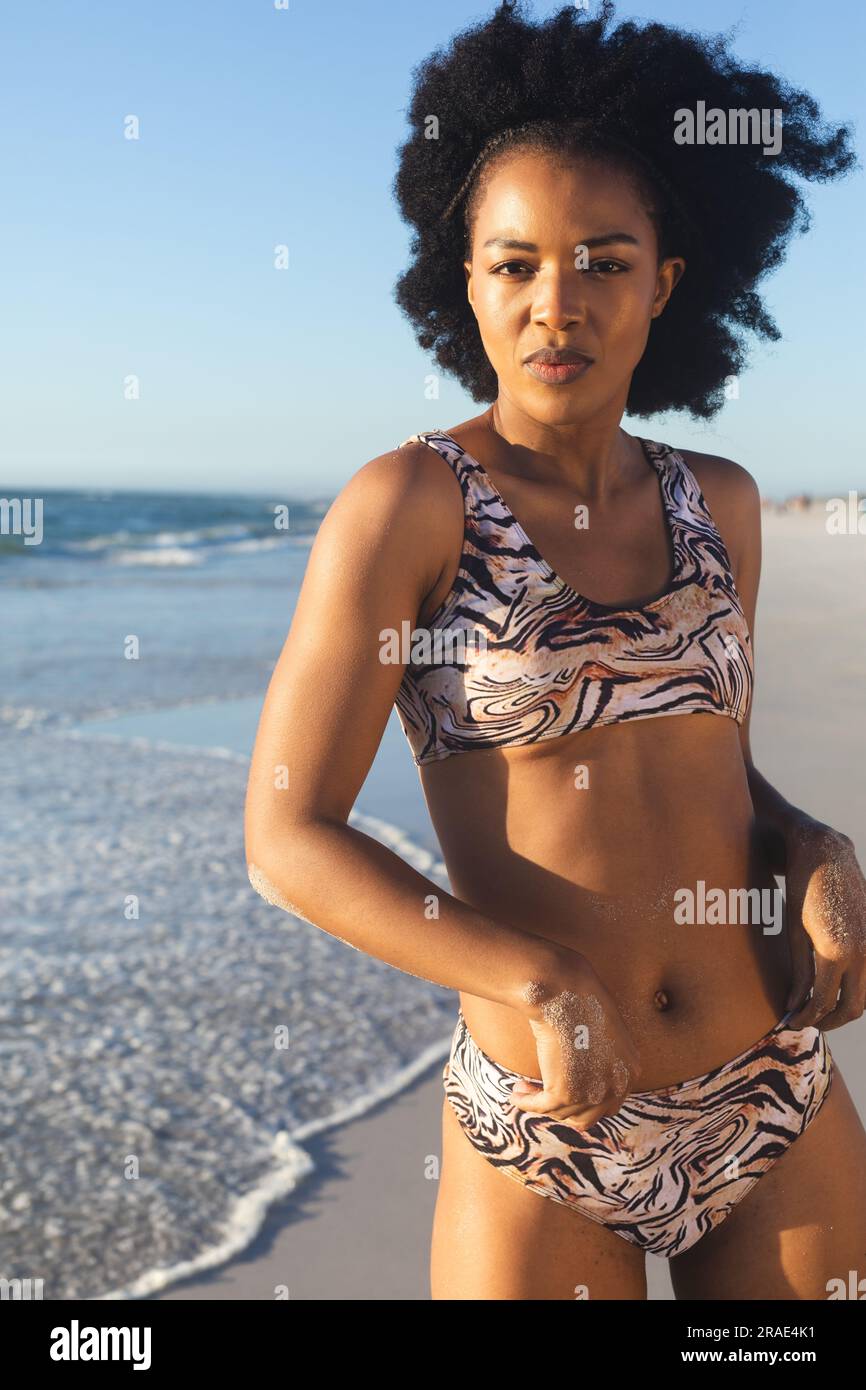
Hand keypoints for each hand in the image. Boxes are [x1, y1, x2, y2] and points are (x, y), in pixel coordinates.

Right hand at [511, 953, 641, 1126]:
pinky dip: (526, 1103)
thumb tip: (581, 1072)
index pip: (609, 1103)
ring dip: (541, 1105)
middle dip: (564, 1108)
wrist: (565, 990)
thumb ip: (600, 1056)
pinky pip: (542, 1107)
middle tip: (543, 1096)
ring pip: (563, 1113)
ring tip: (524, 1090)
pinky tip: (516, 1094)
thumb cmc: (579, 998)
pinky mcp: (566, 1092)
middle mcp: (618, 1085)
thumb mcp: (601, 1030)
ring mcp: (593, 1092)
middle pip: (589, 1115)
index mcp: (630, 1069)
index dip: (583, 1101)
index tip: (562, 1093)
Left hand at [783, 820, 865, 1029]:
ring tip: (818, 1007)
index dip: (806, 1018)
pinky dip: (854, 989)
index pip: (823, 1003)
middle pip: (852, 1007)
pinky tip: (834, 986)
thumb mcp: (794, 932)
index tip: (790, 1022)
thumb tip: (793, 1005)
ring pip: (865, 995)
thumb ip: (798, 972)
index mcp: (836, 952)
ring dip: (844, 1007)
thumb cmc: (801, 889)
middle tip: (806, 1021)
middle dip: (829, 1021)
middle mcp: (862, 953)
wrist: (827, 853)